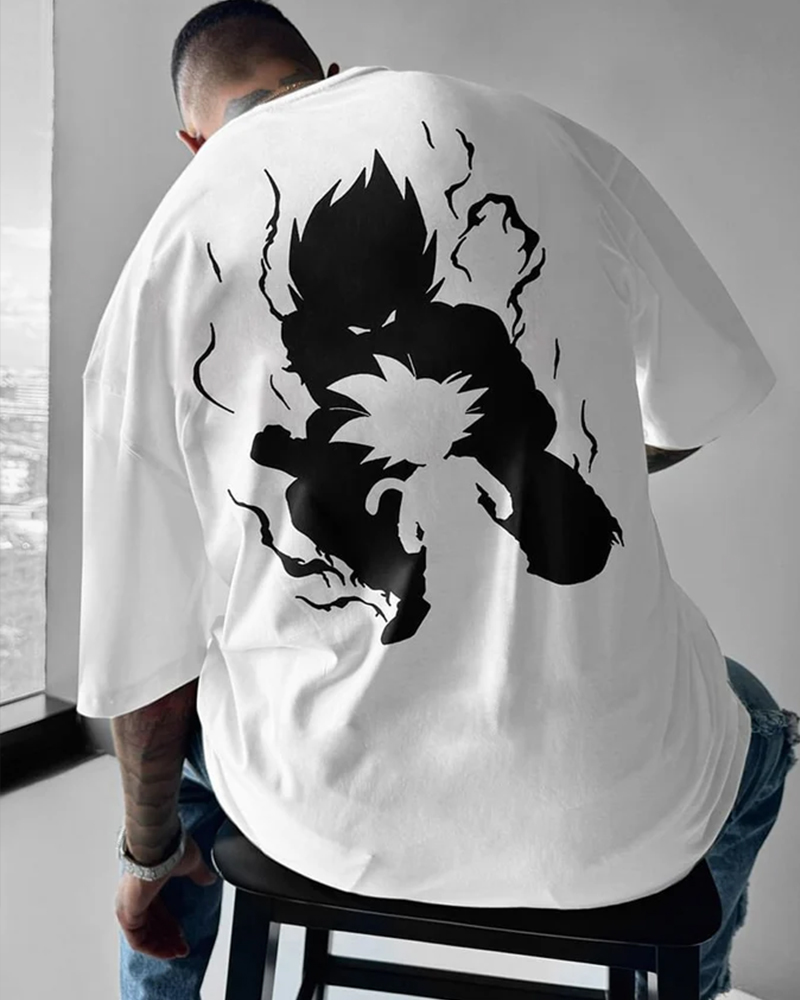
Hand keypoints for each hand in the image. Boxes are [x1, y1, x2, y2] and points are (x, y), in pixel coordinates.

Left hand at [115, 832, 218, 959]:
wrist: (157, 845)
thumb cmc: (169, 848)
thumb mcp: (190, 862)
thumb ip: (199, 873)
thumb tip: (209, 878)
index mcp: (146, 882)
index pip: (156, 909)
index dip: (170, 923)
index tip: (181, 932)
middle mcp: (133, 896)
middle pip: (150, 924)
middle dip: (167, 938)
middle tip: (181, 947)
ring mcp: (128, 906)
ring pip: (143, 935)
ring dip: (161, 946)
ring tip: (178, 952)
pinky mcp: (127, 914)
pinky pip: (138, 940)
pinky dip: (153, 948)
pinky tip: (167, 952)